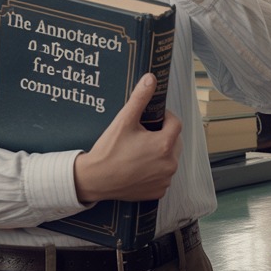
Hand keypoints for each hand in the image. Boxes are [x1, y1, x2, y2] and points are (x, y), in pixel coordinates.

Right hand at [73, 73, 181, 202]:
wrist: (94, 180)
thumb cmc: (108, 151)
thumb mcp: (124, 121)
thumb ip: (140, 98)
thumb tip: (150, 79)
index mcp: (165, 145)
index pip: (176, 123)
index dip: (165, 117)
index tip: (153, 118)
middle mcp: (170, 164)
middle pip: (174, 141)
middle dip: (163, 135)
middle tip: (143, 135)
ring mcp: (165, 179)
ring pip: (169, 159)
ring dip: (160, 153)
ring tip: (140, 151)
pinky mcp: (158, 192)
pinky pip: (163, 176)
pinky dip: (155, 170)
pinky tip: (140, 167)